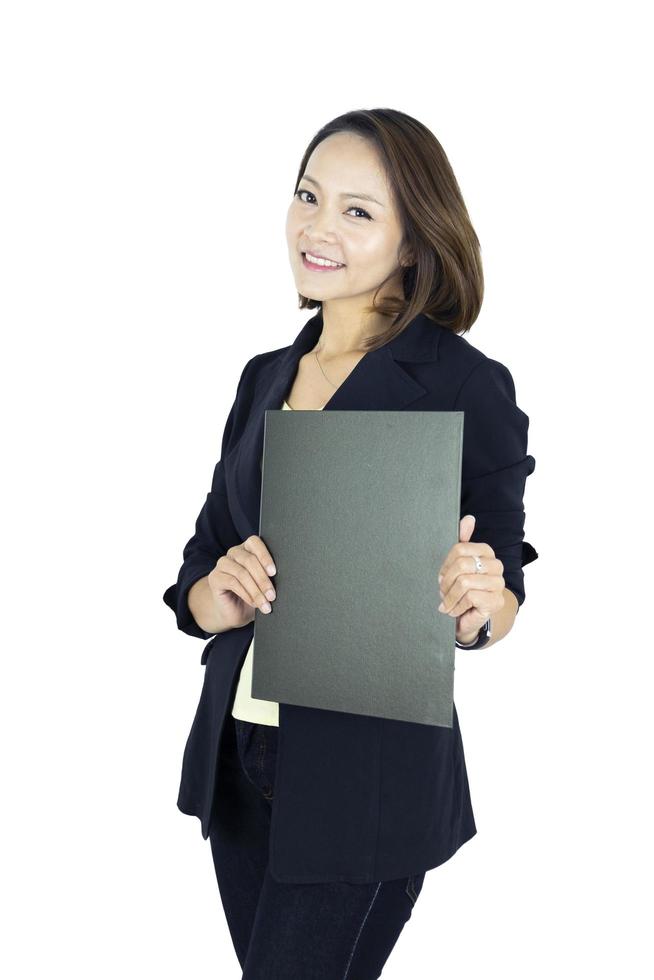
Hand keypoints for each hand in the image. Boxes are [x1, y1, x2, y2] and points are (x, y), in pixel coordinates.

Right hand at [207, 535, 276, 630]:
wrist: (233, 612)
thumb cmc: (252, 596)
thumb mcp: (264, 585)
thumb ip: (270, 577)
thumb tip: (287, 577)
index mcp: (247, 549)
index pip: (255, 543)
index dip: (265, 556)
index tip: (274, 572)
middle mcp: (234, 553)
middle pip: (249, 560)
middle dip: (263, 580)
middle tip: (272, 595)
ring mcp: (223, 564)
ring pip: (242, 573)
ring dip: (256, 590)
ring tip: (265, 604)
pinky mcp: (215, 577)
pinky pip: (232, 582)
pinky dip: (246, 594)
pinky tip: (253, 603)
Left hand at [438, 515, 505, 643]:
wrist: (466, 618)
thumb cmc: (460, 589)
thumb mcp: (456, 565)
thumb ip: (462, 540)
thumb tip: (469, 518)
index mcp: (487, 552)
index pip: (459, 549)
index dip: (445, 565)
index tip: (441, 576)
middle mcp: (497, 565)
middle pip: (461, 565)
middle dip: (446, 582)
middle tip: (442, 592)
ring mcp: (498, 584)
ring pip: (464, 582)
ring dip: (450, 596)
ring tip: (448, 602)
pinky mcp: (496, 601)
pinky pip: (470, 598)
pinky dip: (457, 606)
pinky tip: (456, 610)